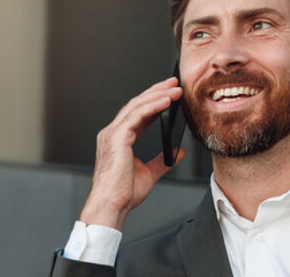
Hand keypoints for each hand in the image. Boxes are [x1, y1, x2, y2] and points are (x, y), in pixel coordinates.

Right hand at [79, 77, 185, 229]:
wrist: (112, 206)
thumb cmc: (123, 194)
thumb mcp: (149, 173)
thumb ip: (163, 161)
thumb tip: (178, 152)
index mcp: (118, 139)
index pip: (137, 113)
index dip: (154, 101)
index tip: (170, 94)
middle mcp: (112, 133)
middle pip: (136, 104)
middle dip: (156, 91)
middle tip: (174, 83)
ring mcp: (112, 134)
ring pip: (136, 106)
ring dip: (157, 95)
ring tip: (175, 89)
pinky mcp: (116, 138)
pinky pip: (136, 115)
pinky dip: (153, 106)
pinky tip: (166, 101)